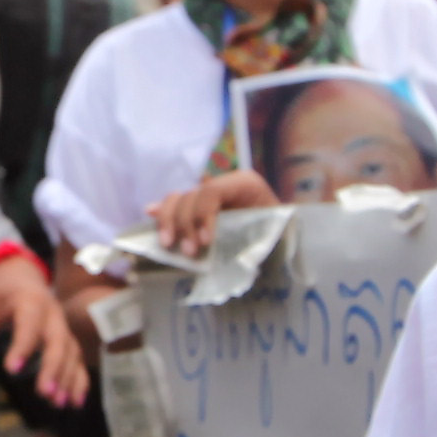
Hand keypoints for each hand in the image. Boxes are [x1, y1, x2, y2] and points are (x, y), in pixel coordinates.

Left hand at [0, 253, 91, 407]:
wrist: (23, 275)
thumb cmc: (1, 291)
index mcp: (30, 300)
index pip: (28, 323)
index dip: (23, 346)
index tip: (12, 369)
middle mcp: (52, 314)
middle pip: (57, 341)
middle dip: (52, 368)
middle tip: (44, 393)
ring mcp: (63, 327)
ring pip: (70, 352)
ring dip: (67, 378)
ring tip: (59, 403)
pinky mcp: (67, 338)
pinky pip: (78, 358)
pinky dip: (79, 379)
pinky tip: (76, 400)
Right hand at [144, 171, 280, 257]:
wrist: (288, 234)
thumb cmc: (282, 234)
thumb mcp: (272, 231)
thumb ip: (252, 234)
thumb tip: (227, 248)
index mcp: (245, 184)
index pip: (212, 191)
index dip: (203, 215)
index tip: (204, 242)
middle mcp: (224, 185)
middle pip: (191, 196)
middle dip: (184, 223)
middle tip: (189, 252)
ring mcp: (209, 195)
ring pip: (178, 199)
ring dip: (168, 221)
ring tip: (168, 245)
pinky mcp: (200, 209)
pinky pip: (175, 206)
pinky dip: (162, 212)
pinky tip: (149, 215)